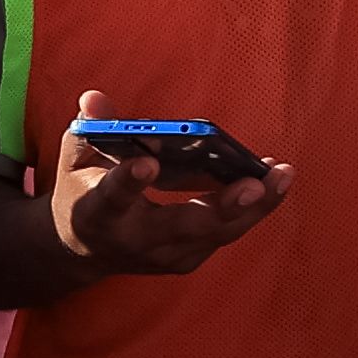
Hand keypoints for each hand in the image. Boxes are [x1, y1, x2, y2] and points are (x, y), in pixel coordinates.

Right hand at [39, 105, 288, 278]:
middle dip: (221, 207)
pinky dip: (252, 208)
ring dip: (254, 205)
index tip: (147, 163)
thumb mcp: (76, 157)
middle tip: (255, 184)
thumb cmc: (82, 190)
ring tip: (282, 174)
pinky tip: (274, 180)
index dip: (128, 182)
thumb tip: (95, 98)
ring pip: (216, 233)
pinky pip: (226, 232)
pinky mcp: (186, 259)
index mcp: (97, 214)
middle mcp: (133, 241)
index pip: (113, 198)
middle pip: (182, 226)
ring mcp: (163, 256)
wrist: (80, 251)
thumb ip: (90, 129)